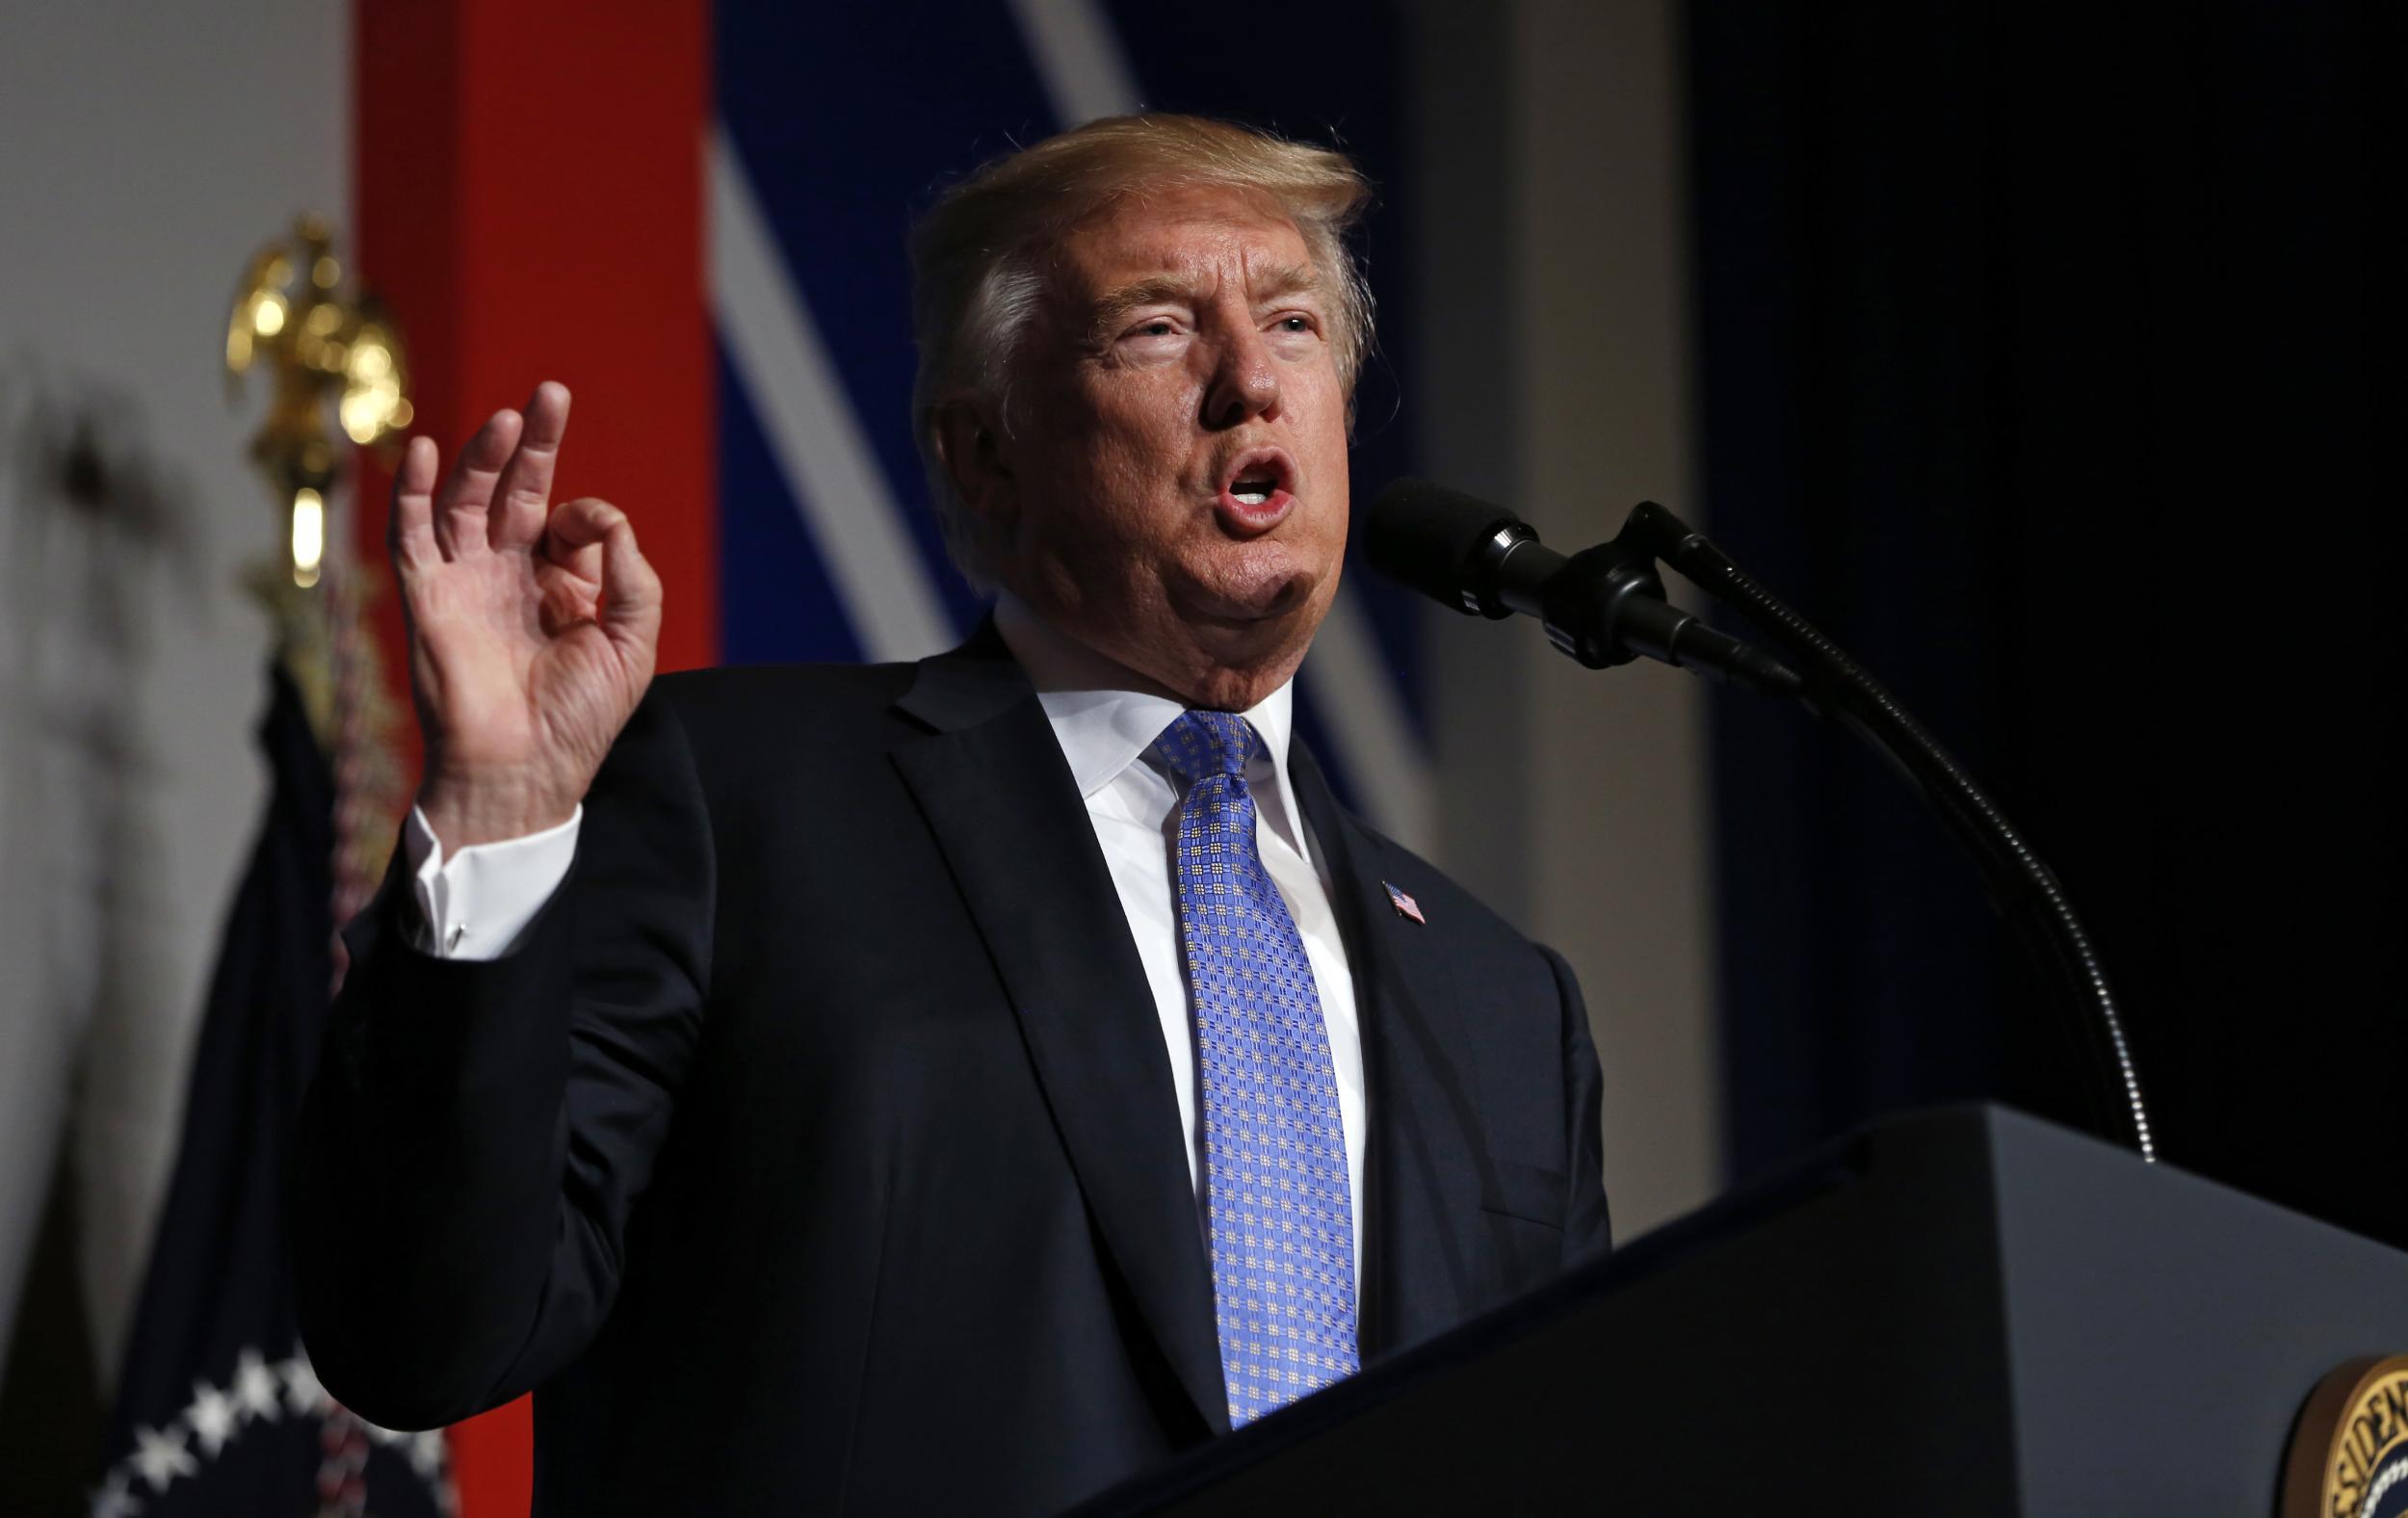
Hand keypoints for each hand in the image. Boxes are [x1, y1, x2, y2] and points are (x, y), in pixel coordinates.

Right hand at [392, 382, 662, 847]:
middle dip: (532, 443)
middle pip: (514, 490)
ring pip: (466, 501)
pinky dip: (413, 492)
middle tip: (550, 394)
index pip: (567, 520)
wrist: (524, 768)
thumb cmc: (580, 717)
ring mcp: (465, 581)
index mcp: (560, 586)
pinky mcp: (427, 596)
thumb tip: (607, 517)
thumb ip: (631, 576)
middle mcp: (509, 575)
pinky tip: (425, 450)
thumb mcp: (631, 642)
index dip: (585, 512)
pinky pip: (411, 534)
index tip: (593, 529)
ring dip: (482, 456)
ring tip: (508, 419)